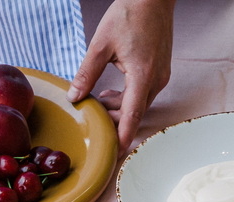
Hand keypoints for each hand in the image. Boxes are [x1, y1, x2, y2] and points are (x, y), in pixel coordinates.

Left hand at [67, 0, 175, 157]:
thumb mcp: (100, 44)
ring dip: (117, 111)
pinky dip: (125, 100)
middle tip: (91, 123)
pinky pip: (141, 96)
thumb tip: (73, 98)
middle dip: (113, 123)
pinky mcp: (159, 72)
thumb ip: (86, 73)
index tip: (114, 156)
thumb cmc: (129, 13)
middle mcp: (155, 80)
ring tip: (96, 105)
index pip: (132, 116)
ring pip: (137, 106)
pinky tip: (108, 95)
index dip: (122, 138)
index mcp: (142, 75)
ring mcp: (160, 76)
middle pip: (133, 115)